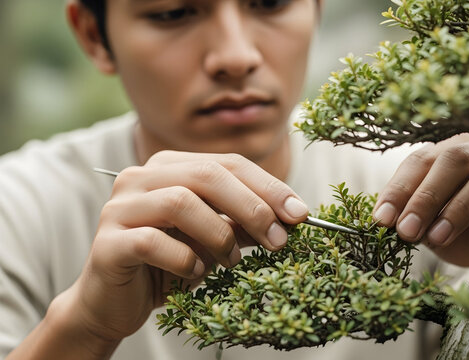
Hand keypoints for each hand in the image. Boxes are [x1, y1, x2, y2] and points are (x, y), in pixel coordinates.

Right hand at [66, 151, 308, 342]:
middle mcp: (140, 177)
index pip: (228, 163)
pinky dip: (184, 260)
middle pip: (207, 174)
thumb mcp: (215, 239)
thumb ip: (244, 222)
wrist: (114, 302)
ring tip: (232, 261)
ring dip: (219, 234)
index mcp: (168, 167)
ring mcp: (119, 207)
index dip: (268, 186)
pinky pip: (153, 242)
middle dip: (252, 206)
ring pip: (180, 202)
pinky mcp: (107, 241)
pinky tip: (195, 273)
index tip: (300, 214)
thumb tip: (292, 216)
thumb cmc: (170, 264)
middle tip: (278, 239)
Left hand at [372, 134, 468, 266]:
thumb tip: (390, 221)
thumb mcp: (432, 227)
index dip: (400, 189)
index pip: (422, 160)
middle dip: (426, 196)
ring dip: (461, 205)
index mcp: (454, 152)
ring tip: (439, 237)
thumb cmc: (465, 234)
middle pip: (456, 159)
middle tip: (407, 230)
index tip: (382, 220)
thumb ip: (414, 219)